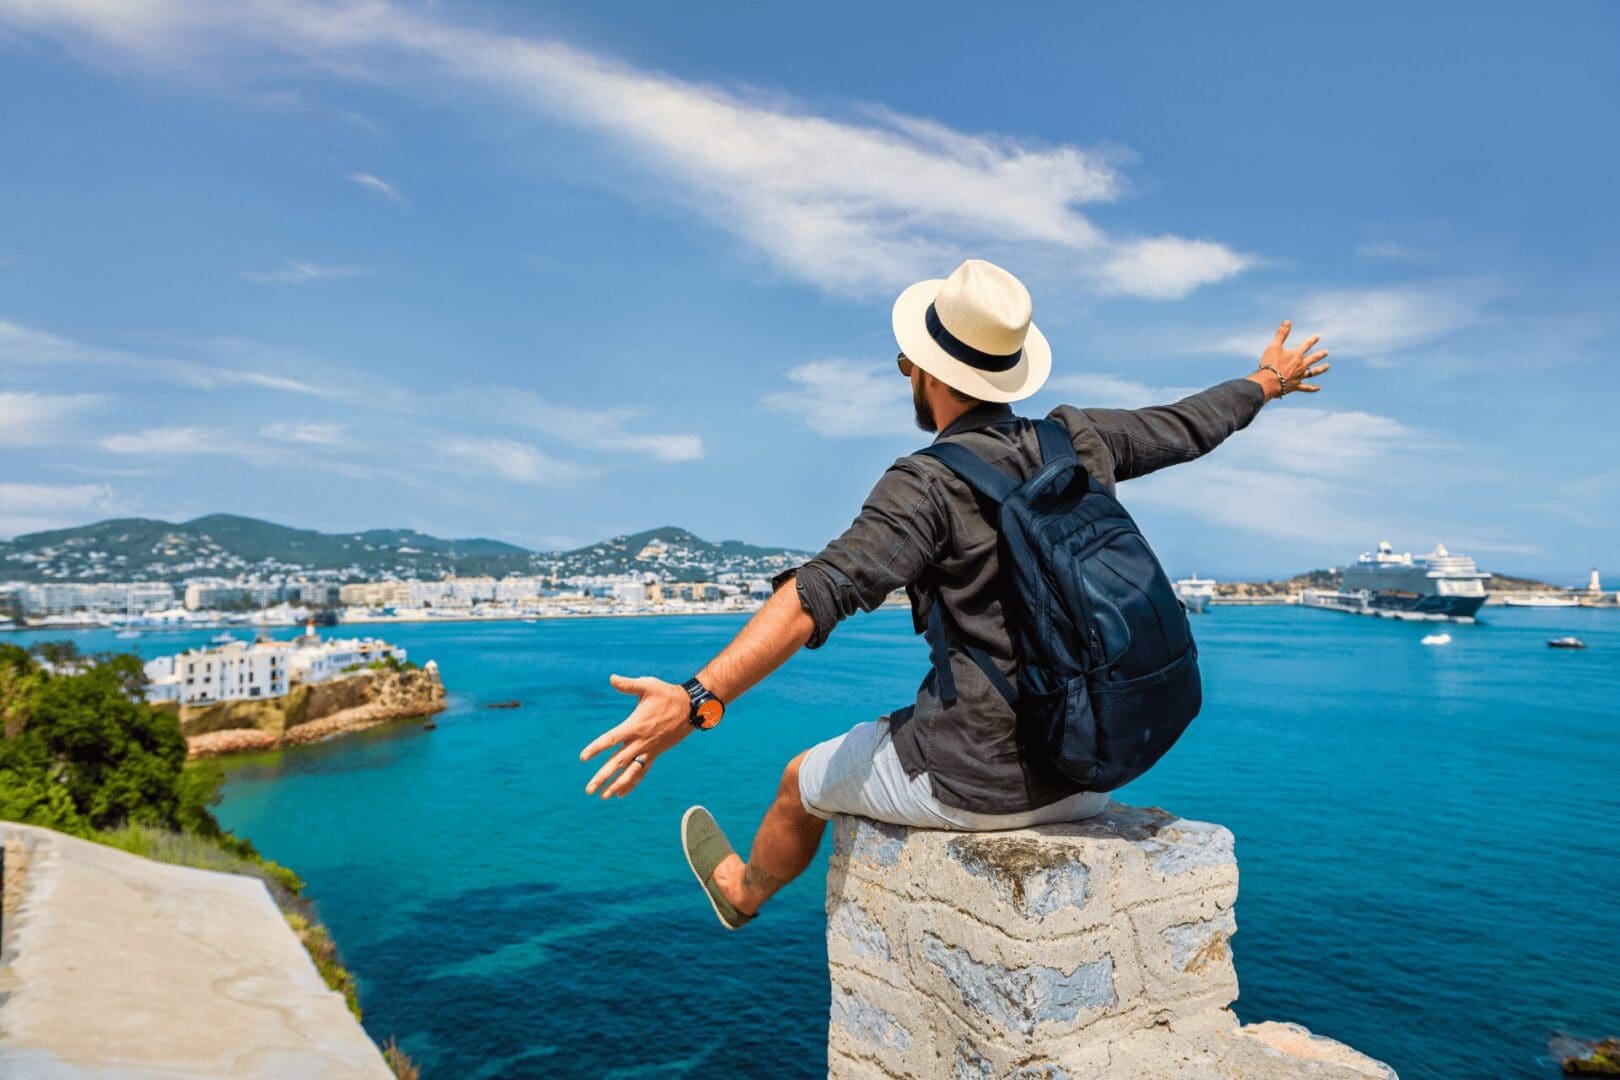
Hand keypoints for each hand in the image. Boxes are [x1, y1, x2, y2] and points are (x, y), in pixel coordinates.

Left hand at [579, 674, 691, 798]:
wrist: (691, 708)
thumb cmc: (667, 694)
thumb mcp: (648, 686)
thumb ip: (628, 684)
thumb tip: (611, 678)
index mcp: (634, 726)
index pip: (610, 740)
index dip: (596, 749)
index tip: (583, 758)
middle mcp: (640, 742)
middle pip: (617, 762)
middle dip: (602, 776)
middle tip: (588, 789)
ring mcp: (649, 750)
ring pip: (630, 772)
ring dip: (616, 785)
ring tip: (603, 797)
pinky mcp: (655, 753)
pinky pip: (641, 771)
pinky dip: (631, 783)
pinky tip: (621, 793)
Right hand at [1253, 319, 1329, 398]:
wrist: (1268, 382)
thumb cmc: (1270, 364)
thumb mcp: (1274, 346)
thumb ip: (1281, 334)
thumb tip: (1287, 321)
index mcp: (1296, 355)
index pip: (1307, 345)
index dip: (1312, 340)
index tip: (1318, 337)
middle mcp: (1301, 365)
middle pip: (1313, 359)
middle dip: (1320, 354)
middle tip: (1326, 352)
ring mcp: (1299, 376)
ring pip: (1313, 372)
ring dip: (1320, 369)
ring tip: (1327, 366)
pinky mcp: (1295, 386)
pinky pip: (1306, 387)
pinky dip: (1312, 388)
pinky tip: (1318, 388)